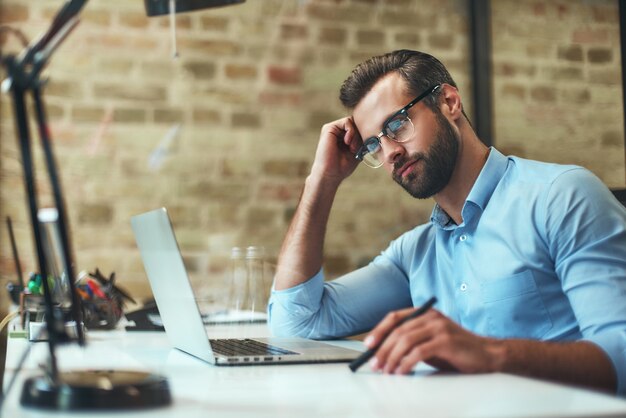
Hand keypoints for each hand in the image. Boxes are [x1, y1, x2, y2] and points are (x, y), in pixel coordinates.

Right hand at [309, 116, 362, 184]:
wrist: (330, 174)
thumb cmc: (342, 166)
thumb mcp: (357, 150)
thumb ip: (362, 139)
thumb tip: (372, 130)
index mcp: (343, 136)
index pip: (358, 128)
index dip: (364, 135)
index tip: (363, 148)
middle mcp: (337, 131)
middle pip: (356, 123)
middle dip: (360, 135)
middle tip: (357, 148)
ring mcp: (333, 129)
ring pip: (353, 121)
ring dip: (356, 134)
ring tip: (352, 147)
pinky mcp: (329, 128)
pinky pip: (347, 121)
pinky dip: (351, 131)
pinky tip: (348, 142)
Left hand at [364, 308, 499, 374]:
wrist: (488, 356)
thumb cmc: (456, 351)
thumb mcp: (430, 342)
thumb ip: (411, 342)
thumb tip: (383, 353)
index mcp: (425, 313)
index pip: (395, 317)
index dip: (379, 330)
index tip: (368, 345)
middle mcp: (431, 316)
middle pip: (398, 330)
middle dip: (383, 349)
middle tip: (375, 364)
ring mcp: (439, 327)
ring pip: (406, 340)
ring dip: (392, 357)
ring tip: (387, 371)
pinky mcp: (446, 341)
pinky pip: (419, 352)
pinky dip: (406, 363)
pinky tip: (402, 372)